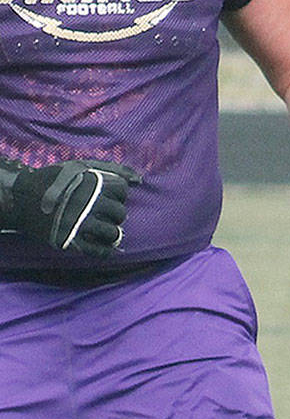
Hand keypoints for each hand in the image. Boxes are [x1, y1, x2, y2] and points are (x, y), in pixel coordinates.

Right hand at [2, 160, 140, 256]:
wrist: (21, 199)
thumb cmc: (55, 181)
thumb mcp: (81, 167)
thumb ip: (112, 170)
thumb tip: (139, 179)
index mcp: (93, 183)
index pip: (122, 191)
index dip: (118, 194)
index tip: (108, 197)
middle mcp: (89, 202)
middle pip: (120, 212)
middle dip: (115, 214)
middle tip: (104, 215)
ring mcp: (80, 222)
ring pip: (112, 232)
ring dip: (112, 233)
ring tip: (104, 231)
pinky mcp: (70, 239)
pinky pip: (98, 250)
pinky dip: (105, 251)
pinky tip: (103, 246)